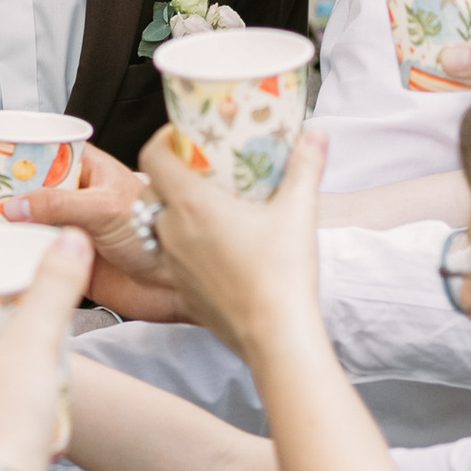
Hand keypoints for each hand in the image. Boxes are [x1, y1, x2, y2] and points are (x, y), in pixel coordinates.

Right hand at [0, 143, 187, 319]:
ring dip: (3, 227)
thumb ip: (59, 204)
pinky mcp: (70, 263)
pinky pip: (36, 258)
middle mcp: (77, 198)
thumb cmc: (156, 232)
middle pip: (28, 191)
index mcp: (88, 170)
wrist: (175, 283)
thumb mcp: (104, 207)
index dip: (13, 157)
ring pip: (28, 225)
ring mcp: (72, 231)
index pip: (44, 153)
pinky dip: (16, 257)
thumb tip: (14, 205)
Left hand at [133, 125, 328, 364]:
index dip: (163, 139)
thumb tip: (317, 134)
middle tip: (202, 171)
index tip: (184, 136)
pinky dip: (184, 248)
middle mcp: (172, 232)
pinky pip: (172, 260)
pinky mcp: (182, 292)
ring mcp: (173, 265)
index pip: (153, 156)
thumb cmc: (282, 274)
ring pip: (158, 227)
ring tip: (208, 209)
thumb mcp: (298, 212)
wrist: (276, 337)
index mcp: (192, 205)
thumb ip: (305, 167)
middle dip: (172, 176)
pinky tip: (214, 250)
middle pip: (154, 191)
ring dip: (175, 213)